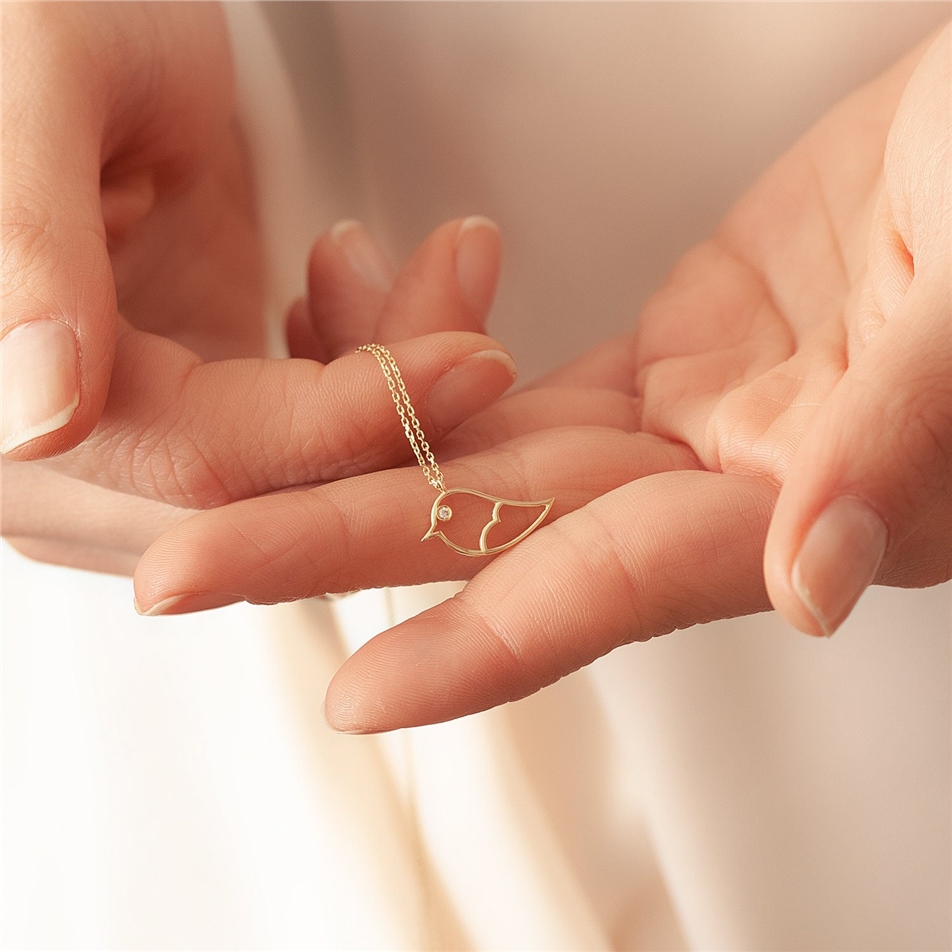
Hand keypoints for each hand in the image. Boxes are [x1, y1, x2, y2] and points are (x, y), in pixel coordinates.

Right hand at [1, 5, 512, 574]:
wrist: (88, 17)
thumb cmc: (38, 19)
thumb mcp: (33, 89)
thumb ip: (26, 252)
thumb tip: (41, 425)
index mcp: (6, 412)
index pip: (204, 462)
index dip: (349, 420)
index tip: (468, 359)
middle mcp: (67, 459)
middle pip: (274, 492)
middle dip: (399, 409)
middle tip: (470, 297)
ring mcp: (143, 437)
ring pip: (307, 473)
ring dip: (395, 385)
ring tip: (442, 262)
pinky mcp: (201, 408)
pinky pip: (312, 435)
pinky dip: (369, 376)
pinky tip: (365, 286)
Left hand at [134, 27, 949, 730]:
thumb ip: (891, 444)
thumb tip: (815, 580)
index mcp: (798, 501)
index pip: (612, 582)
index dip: (488, 643)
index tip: (360, 696)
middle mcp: (718, 487)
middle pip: (498, 530)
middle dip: (336, 546)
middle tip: (191, 568)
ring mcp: (678, 424)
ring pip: (484, 455)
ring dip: (350, 446)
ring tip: (224, 433)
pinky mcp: (659, 362)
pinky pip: (509, 379)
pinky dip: (420, 355)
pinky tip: (348, 312)